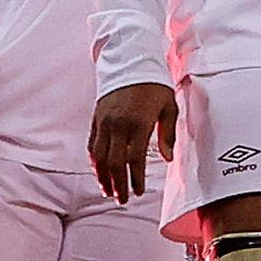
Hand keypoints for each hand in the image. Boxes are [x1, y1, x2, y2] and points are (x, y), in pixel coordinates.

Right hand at [92, 81, 177, 200]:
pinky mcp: (96, 118)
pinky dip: (94, 161)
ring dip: (103, 176)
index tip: (137, 191)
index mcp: (138, 123)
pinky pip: (92, 144)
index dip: (135, 178)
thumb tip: (167, 159)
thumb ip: (167, 134)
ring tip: (108, 191)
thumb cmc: (154, 84)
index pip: (134, 159)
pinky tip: (98, 171)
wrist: (131, 61)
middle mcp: (118, 125)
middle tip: (121, 199)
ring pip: (99, 156)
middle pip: (114, 163)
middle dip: (118, 184)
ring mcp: (104, 122)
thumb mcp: (169, 106)